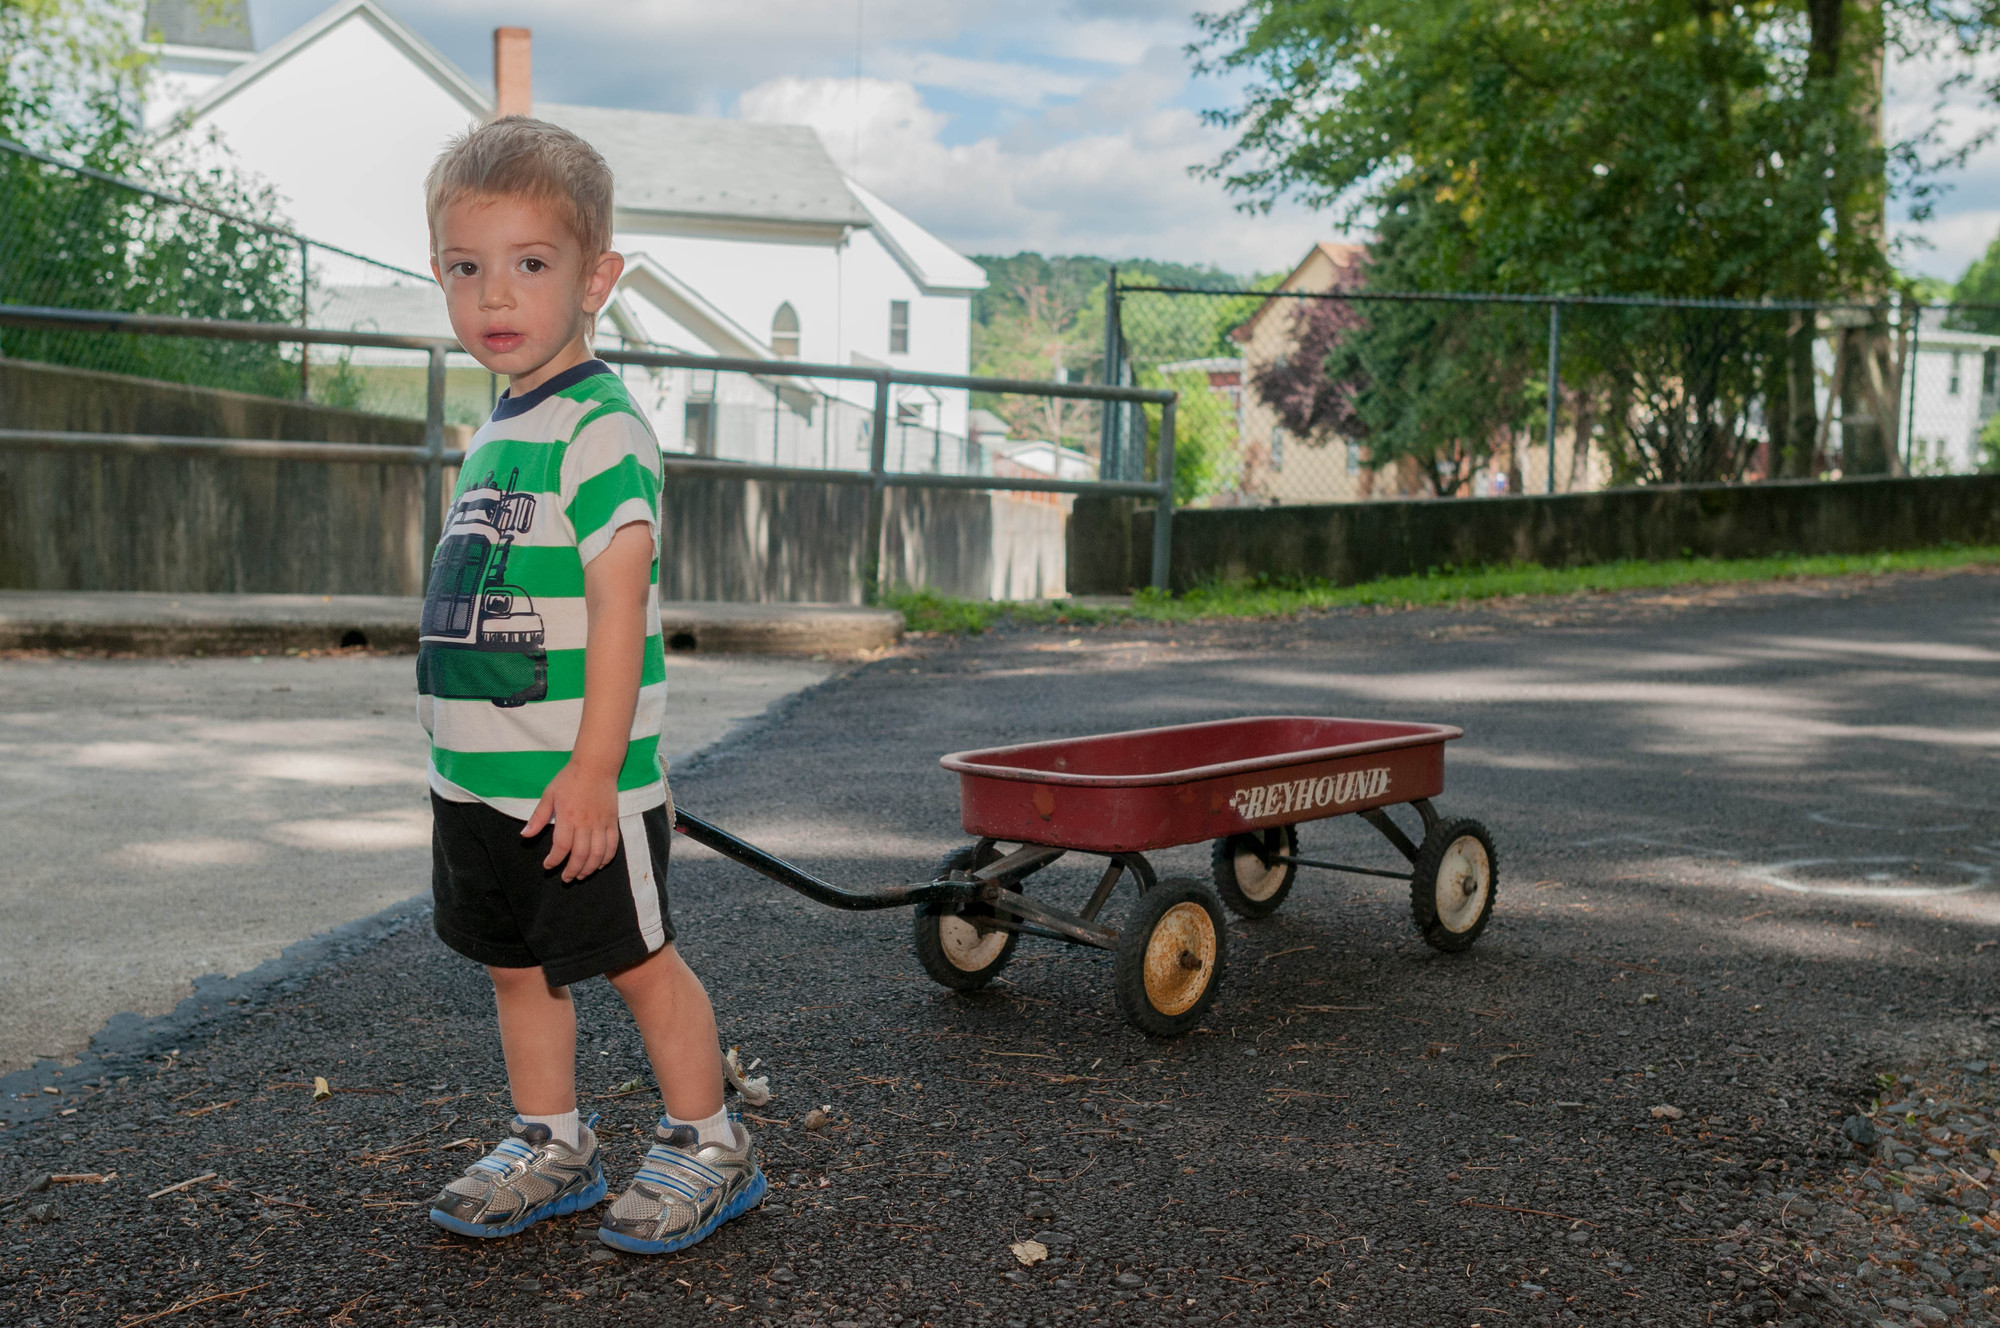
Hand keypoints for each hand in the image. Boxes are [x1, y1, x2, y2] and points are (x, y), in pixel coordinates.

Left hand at [522, 761, 620, 881]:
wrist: (596, 766)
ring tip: (581, 875)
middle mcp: (585, 823)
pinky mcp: (612, 822)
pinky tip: (598, 864)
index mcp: (568, 817)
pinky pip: (612, 845)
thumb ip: (538, 817)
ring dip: (589, 869)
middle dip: (572, 870)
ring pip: (598, 854)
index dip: (554, 860)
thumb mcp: (549, 795)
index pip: (561, 847)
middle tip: (566, 878)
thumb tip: (525, 835)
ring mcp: (601, 823)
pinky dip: (606, 858)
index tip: (548, 866)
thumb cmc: (569, 779)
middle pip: (580, 855)